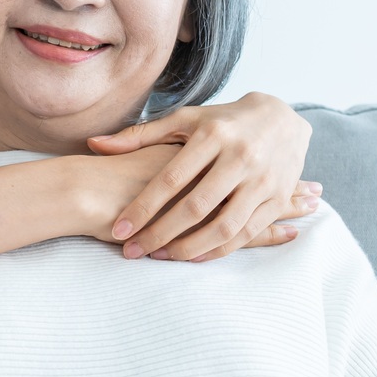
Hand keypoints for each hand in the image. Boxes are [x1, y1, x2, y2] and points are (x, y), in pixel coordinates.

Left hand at [89, 92, 319, 262]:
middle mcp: (240, 157)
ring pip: (223, 227)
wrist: (282, 118)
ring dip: (189, 249)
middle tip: (133, 251)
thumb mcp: (185, 120)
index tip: (119, 231)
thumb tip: (94, 144)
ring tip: (160, 257)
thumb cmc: (222, 121)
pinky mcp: (277, 198)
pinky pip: (246, 234)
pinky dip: (219, 250)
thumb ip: (140, 135)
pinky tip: (193, 257)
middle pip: (194, 207)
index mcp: (212, 135)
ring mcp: (262, 179)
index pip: (170, 179)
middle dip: (160, 235)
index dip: (142, 208)